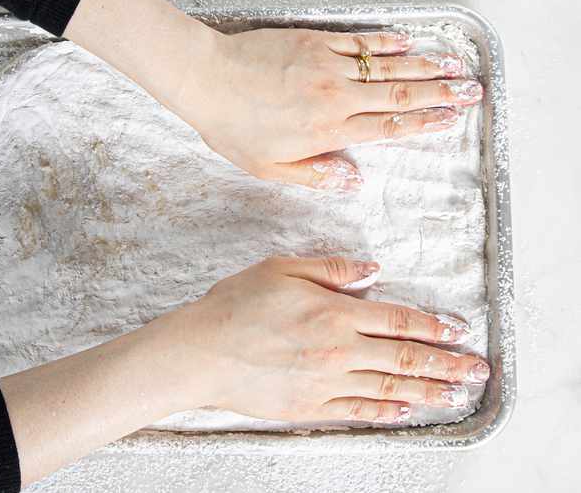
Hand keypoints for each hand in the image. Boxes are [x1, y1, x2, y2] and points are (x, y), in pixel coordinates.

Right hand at [167, 256, 489, 423]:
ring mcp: (328, 382)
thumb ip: (331, 268)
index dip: (432, 325)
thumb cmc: (234, 304)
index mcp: (334, 311)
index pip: (397, 319)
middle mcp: (339, 350)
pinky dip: (386, 410)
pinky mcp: (312, 406)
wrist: (201, 352)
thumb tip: (372, 269)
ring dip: (428, 390)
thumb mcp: (280, 268)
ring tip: (454, 394)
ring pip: (390, 386)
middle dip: (447, 364)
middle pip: (405, 358)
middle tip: (477, 370)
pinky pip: (359, 410)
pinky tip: (404, 409)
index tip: (458, 330)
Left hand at [176, 26, 480, 189]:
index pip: (389, 129)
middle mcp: (335, 96)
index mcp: (328, 130)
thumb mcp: (269, 168)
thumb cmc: (230, 125)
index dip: (425, 125)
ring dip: (424, 66)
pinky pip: (359, 42)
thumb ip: (316, 174)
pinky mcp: (313, 41)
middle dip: (440, 94)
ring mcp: (326, 65)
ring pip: (387, 67)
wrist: (205, 78)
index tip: (451, 121)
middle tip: (471, 91)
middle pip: (400, 96)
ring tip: (455, 64)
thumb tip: (355, 179)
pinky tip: (408, 41)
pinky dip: (386, 42)